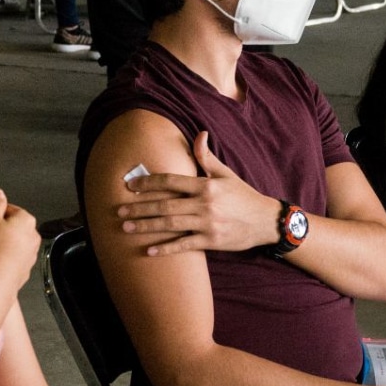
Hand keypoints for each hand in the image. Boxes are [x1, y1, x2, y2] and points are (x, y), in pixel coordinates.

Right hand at [0, 189, 39, 285]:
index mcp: (26, 219)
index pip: (10, 209)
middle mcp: (34, 234)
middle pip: (15, 225)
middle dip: (2, 228)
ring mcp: (32, 252)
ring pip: (17, 241)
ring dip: (6, 243)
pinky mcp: (27, 266)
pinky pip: (16, 256)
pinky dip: (8, 256)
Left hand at [118, 132, 281, 255]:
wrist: (266, 221)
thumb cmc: (243, 196)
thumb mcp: (226, 174)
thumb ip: (207, 157)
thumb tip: (199, 134)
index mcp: (206, 185)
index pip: (171, 181)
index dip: (148, 182)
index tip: (130, 185)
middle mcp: (204, 204)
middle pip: (165, 204)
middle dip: (140, 207)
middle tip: (119, 210)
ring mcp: (207, 224)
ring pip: (170, 224)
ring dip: (146, 226)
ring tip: (126, 228)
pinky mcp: (211, 241)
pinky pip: (184, 245)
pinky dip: (166, 249)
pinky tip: (150, 251)